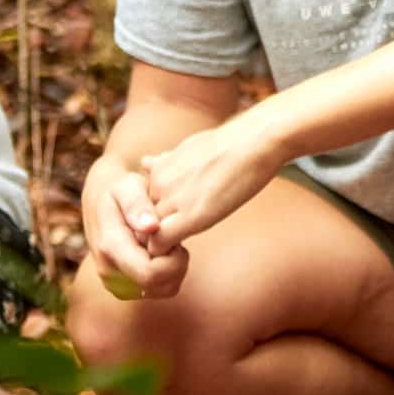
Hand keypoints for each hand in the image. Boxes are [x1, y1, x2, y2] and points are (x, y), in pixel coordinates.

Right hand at [82, 167, 191, 299]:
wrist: (101, 198)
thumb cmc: (119, 188)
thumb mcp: (128, 186)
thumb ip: (137, 205)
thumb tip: (150, 227)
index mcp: (110, 248)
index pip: (150, 274)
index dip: (172, 259)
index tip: (173, 235)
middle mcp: (109, 271)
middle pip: (159, 285)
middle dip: (176, 263)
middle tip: (173, 237)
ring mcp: (115, 283)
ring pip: (163, 289)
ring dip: (173, 268)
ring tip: (167, 241)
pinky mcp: (124, 287)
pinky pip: (159, 289)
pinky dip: (168, 273)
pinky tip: (162, 251)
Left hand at [139, 115, 285, 251]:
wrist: (253, 142)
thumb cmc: (231, 143)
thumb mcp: (189, 148)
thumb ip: (165, 162)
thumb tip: (146, 162)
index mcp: (157, 170)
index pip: (140, 205)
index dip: (153, 218)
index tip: (168, 226)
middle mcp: (157, 184)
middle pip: (141, 220)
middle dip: (153, 233)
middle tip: (171, 241)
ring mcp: (170, 199)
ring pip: (148, 233)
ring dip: (160, 243)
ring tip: (176, 248)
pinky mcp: (189, 216)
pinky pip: (160, 242)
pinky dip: (166, 252)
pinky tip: (183, 249)